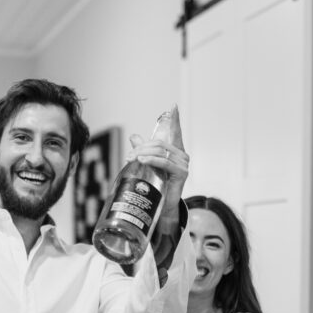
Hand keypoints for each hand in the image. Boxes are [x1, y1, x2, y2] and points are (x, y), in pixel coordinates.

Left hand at [128, 104, 189, 220]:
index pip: (175, 132)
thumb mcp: (148, 164)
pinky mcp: (182, 173)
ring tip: (130, 160)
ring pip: (160, 152)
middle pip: (159, 144)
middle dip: (141, 148)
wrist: (162, 206)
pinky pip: (164, 162)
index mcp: (175, 151)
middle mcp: (182, 155)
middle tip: (128, 157)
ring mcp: (184, 164)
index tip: (173, 105)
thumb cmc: (157, 185)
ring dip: (142, 154)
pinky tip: (142, 160)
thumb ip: (143, 149)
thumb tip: (134, 137)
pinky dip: (152, 160)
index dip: (175, 118)